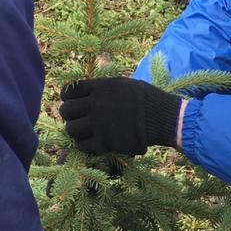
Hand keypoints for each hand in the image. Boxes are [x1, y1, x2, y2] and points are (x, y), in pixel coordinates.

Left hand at [59, 78, 182, 155]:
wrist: (164, 119)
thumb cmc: (148, 99)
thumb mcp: (124, 84)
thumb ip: (103, 88)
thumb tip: (85, 93)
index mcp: (100, 87)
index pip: (69, 91)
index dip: (67, 97)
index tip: (71, 102)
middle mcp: (96, 104)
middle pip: (66, 111)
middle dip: (70, 116)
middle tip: (78, 119)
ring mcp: (99, 124)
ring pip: (70, 129)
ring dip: (76, 131)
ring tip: (85, 132)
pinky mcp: (104, 142)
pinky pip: (82, 145)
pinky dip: (86, 145)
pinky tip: (94, 142)